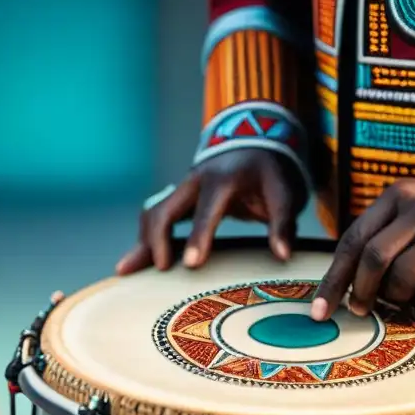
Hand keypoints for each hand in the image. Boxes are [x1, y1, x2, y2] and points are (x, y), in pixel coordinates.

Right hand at [116, 149, 301, 274]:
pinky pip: (154, 217)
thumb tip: (283, 255)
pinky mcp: (177, 199)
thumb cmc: (270, 175)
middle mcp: (195, 181)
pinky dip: (144, 239)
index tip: (191, 264)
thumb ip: (283, 224)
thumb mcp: (284, 194)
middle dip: (157, 239)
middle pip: (164, 209)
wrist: (253, 144)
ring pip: (152, 213)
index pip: (207, 209)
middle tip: (161, 269)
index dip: (199, 236)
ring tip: (129, 270)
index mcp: (223, 179)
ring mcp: (182, 189)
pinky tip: (135, 262)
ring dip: (142, 241)